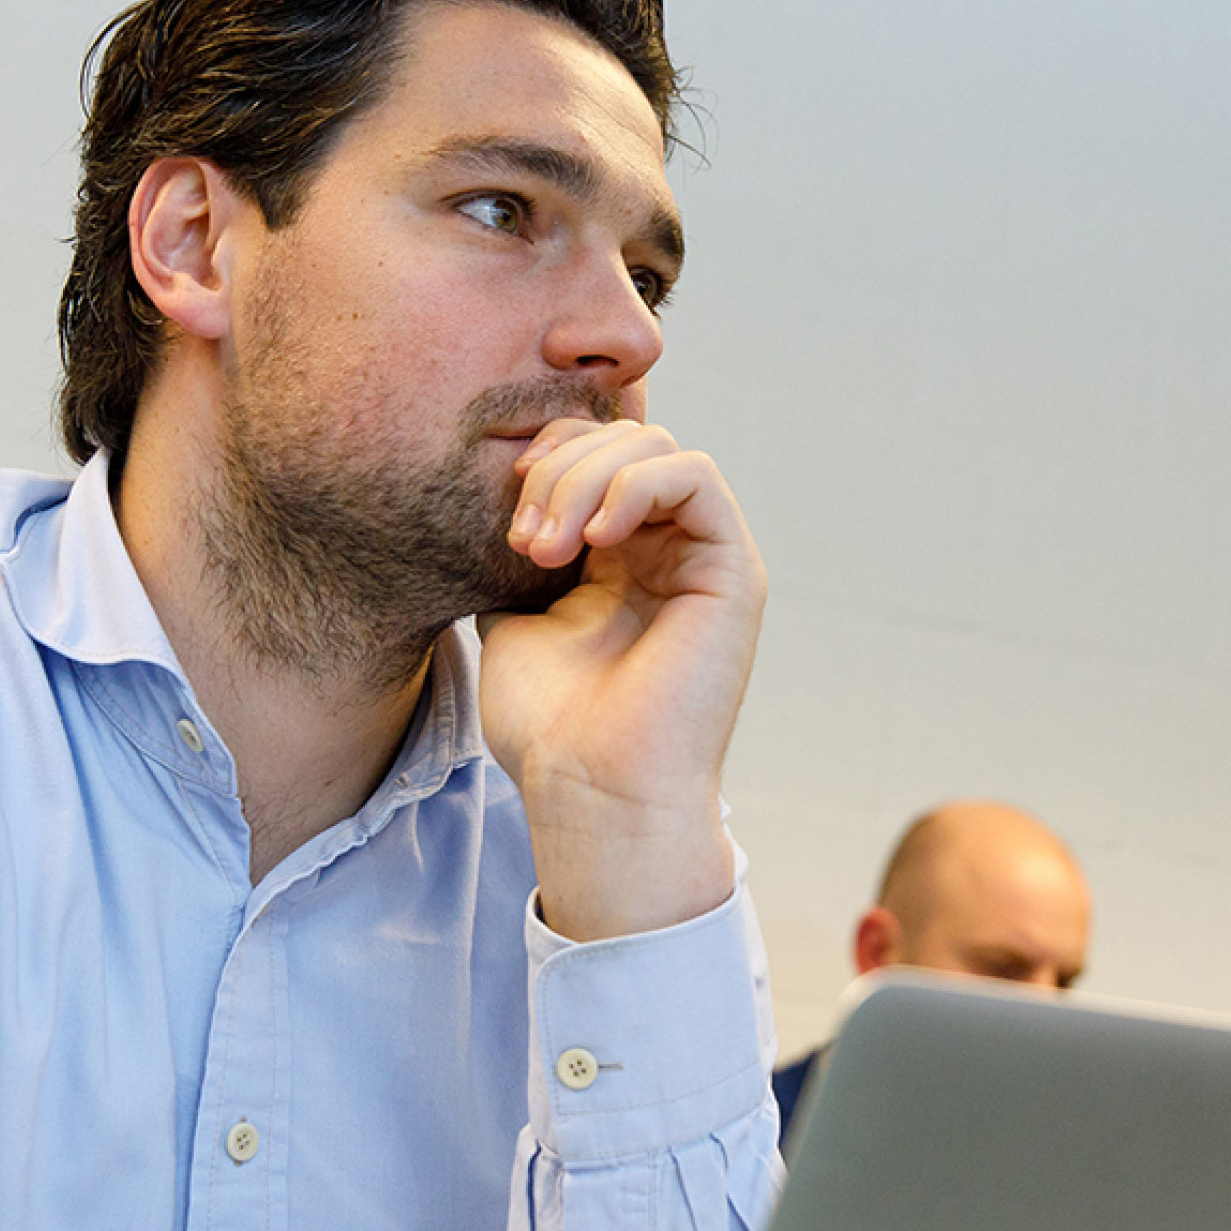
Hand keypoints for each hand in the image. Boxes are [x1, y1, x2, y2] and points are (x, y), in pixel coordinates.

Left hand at [478, 417, 764, 941]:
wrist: (591, 791)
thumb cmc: (552, 729)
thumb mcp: (512, 617)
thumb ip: (520, 552)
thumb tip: (496, 496)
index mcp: (621, 560)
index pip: (596, 454)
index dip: (549, 454)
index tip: (501, 497)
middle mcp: (669, 551)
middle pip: (623, 439)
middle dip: (559, 470)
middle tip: (522, 539)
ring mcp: (704, 558)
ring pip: (655, 448)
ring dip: (586, 479)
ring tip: (545, 547)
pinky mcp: (733, 571)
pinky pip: (694, 475)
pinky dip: (635, 483)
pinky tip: (595, 537)